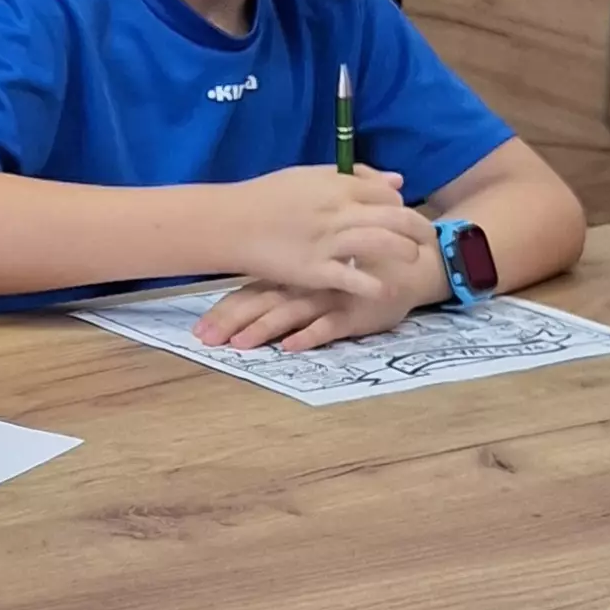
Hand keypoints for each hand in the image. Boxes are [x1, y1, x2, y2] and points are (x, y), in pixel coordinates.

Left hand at [197, 266, 440, 350]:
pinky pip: (329, 325)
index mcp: (294, 274)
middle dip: (231, 322)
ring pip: (290, 314)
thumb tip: (252, 285)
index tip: (198, 328)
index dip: (224, 309)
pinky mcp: (355, 313)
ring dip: (264, 329)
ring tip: (240, 345)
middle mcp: (306, 284)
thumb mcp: (320, 266)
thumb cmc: (358, 265)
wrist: (411, 263)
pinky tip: (290, 346)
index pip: (251, 291)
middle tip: (205, 340)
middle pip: (261, 303)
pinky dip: (309, 335)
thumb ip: (290, 273)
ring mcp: (330, 298)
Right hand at [225, 165, 437, 297]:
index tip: (402, 216)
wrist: (230, 223)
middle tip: (428, 238)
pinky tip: (385, 290)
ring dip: (404, 252)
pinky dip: (374, 285)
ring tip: (412, 260)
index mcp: (336, 186)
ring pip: (382, 244)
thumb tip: (396, 181)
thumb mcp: (309, 176)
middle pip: (394, 218)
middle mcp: (337, 212)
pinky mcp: (315, 271)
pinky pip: (354, 279)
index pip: (385, 195)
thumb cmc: (265, 197)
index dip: (400, 207)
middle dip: (418, 228)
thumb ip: (353, 177)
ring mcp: (327, 242)